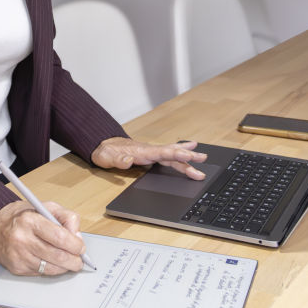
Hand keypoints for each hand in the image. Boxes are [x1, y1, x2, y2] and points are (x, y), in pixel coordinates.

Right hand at [0, 199, 85, 275]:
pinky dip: (51, 269)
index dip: (75, 245)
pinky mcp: (16, 268)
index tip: (81, 247)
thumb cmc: (19, 216)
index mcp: (30, 220)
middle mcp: (22, 239)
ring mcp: (18, 256)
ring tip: (69, 262)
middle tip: (80, 260)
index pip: (60, 237)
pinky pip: (41, 273)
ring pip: (51, 268)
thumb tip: (78, 236)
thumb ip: (65, 217)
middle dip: (74, 261)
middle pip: (57, 256)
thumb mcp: (43, 206)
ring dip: (64, 267)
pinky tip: (52, 262)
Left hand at [91, 138, 206, 179]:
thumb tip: (128, 161)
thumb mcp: (108, 157)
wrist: (103, 146)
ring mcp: (151, 153)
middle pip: (172, 153)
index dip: (177, 154)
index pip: (164, 153)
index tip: (190, 156)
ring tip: (202, 157)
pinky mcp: (150, 157)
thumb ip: (119, 160)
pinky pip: (168, 157)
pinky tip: (187, 154)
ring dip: (187, 157)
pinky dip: (179, 156)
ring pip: (172, 155)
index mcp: (143, 152)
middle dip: (188, 155)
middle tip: (203, 158)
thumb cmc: (106, 152)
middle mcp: (150, 151)